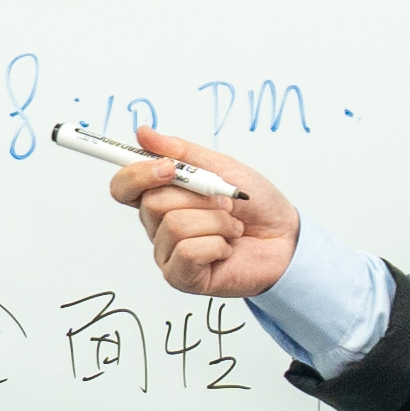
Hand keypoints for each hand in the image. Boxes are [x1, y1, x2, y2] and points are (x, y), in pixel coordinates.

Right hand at [111, 128, 296, 301]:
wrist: (286, 239)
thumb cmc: (256, 206)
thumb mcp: (221, 167)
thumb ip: (180, 152)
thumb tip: (143, 133)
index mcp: (162, 197)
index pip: (123, 187)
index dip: (137, 175)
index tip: (168, 167)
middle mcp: (158, 226)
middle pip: (152, 204)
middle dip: (197, 198)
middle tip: (224, 202)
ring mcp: (168, 253)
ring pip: (175, 226)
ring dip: (215, 222)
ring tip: (232, 228)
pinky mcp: (182, 277)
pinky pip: (188, 252)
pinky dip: (217, 245)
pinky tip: (226, 248)